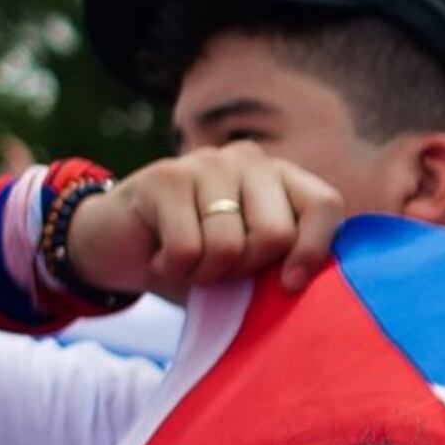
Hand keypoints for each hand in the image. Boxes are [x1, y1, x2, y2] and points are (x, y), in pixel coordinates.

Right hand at [63, 141, 349, 301]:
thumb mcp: (252, 265)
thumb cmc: (199, 260)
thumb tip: (309, 284)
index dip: (313, 249)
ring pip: (229, 246)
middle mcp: (250, 160)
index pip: (325, 205)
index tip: (289, 285)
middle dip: (247, 269)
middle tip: (220, 269)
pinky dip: (174, 269)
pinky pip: (188, 249)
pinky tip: (162, 256)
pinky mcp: (164, 176)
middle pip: (276, 234)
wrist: (120, 247)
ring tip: (190, 263)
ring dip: (206, 274)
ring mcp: (207, 162)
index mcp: (282, 179)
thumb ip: (284, 262)